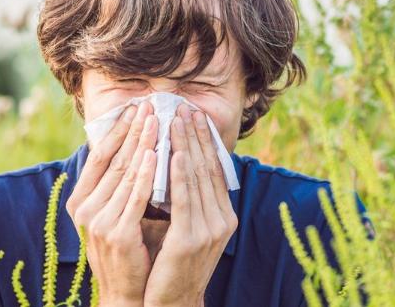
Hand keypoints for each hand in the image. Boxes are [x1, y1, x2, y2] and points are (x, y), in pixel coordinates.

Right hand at [65, 101, 158, 305]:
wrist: (128, 292)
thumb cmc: (128, 248)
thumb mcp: (116, 212)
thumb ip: (121, 185)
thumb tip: (137, 148)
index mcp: (81, 200)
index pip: (99, 156)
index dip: (117, 130)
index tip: (134, 107)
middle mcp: (85, 208)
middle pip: (113, 160)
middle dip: (133, 130)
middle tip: (149, 105)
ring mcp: (99, 221)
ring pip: (126, 174)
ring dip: (143, 144)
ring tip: (156, 120)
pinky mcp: (117, 234)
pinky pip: (136, 197)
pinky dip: (147, 174)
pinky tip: (156, 154)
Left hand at [143, 104, 237, 306]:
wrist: (172, 303)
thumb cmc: (173, 265)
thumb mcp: (187, 228)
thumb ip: (189, 201)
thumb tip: (180, 166)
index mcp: (223, 216)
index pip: (215, 171)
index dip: (206, 142)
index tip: (196, 116)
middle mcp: (222, 220)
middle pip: (209, 169)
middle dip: (197, 136)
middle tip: (186, 108)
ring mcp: (209, 230)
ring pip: (197, 179)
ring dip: (188, 147)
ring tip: (178, 121)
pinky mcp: (191, 240)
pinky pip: (185, 200)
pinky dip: (181, 175)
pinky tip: (177, 154)